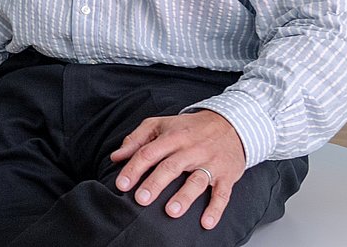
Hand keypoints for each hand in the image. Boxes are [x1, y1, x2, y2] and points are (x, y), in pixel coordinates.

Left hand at [108, 110, 246, 228]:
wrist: (231, 124)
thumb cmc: (188, 127)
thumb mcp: (160, 125)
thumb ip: (136, 140)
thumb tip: (116, 157)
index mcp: (172, 137)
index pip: (149, 153)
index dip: (133, 169)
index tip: (121, 185)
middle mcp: (191, 150)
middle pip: (171, 167)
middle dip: (155, 184)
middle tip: (141, 199)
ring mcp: (210, 163)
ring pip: (197, 180)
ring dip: (184, 197)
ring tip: (171, 212)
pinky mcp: (227, 175)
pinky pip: (222, 193)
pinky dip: (216, 209)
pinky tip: (206, 223)